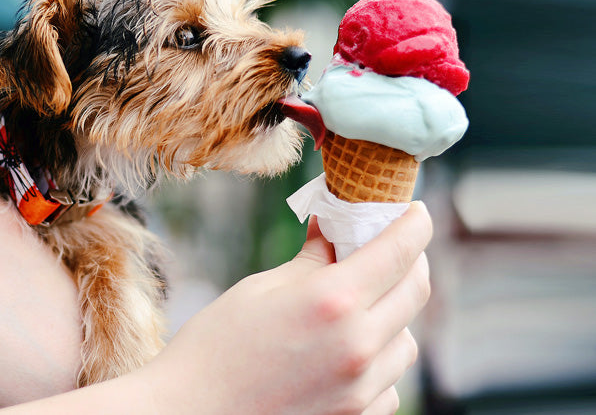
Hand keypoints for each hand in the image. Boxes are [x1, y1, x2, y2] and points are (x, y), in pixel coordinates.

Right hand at [138, 202, 431, 414]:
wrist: (189, 414)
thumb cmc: (214, 348)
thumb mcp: (259, 289)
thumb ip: (310, 260)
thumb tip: (334, 230)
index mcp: (332, 301)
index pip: (399, 251)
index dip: (414, 223)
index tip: (416, 211)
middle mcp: (357, 345)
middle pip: (415, 291)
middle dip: (410, 262)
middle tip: (391, 249)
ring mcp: (360, 388)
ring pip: (407, 341)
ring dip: (394, 315)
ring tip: (360, 306)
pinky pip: (389, 382)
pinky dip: (378, 362)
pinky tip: (345, 352)